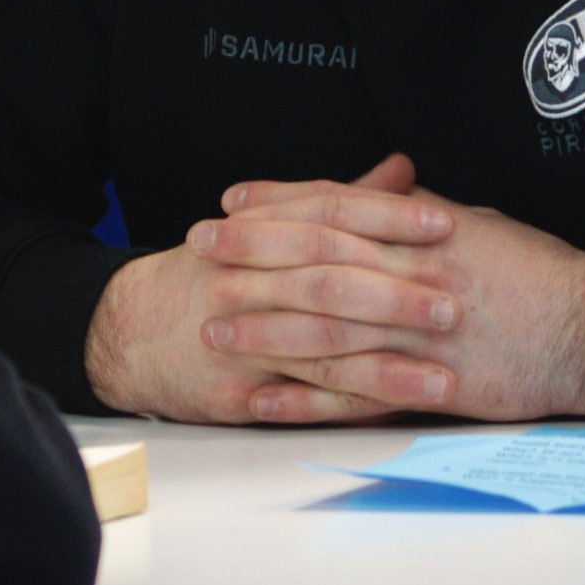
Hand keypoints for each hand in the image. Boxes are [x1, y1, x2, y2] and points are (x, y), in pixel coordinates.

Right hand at [82, 155, 464, 424]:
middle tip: (454, 302)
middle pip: (329, 281)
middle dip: (396, 295)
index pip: (331, 215)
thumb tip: (402, 169)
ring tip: (443, 377)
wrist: (130, 331)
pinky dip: (347, 408)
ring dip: (387, 367)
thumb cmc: (212, 274)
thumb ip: (341, 201)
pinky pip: (301, 402)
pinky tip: (393, 415)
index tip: (443, 223)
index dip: (388, 217)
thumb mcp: (268, 228)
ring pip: (322, 350)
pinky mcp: (238, 392)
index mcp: (263, 234)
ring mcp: (243, 339)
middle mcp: (250, 281)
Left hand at [214, 163, 584, 421]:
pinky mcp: (430, 388)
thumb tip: (385, 193)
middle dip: (250, 254)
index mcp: (424, 230)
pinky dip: (304, 398)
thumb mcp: (482, 226)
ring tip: (212, 327)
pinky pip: (353, 395)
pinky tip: (262, 397)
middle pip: (315, 260)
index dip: (279, 202)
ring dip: (262, 328)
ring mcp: (418, 335)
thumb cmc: (543, 275)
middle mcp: (413, 275)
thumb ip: (423, 214)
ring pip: (325, 329)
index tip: (232, 200)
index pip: (336, 206)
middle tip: (197, 250)